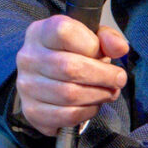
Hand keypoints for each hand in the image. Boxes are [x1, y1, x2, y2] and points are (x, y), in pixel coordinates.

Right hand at [14, 11, 130, 135]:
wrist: (47, 79)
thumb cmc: (72, 55)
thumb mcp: (90, 38)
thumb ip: (106, 38)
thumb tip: (120, 48)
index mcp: (40, 33)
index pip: (64, 32)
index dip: (91, 45)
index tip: (103, 54)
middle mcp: (28, 57)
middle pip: (70, 68)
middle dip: (103, 76)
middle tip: (118, 80)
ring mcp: (26, 85)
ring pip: (70, 95)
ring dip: (98, 95)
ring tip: (108, 92)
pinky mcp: (32, 111)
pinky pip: (66, 115)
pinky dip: (86, 112)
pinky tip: (92, 105)